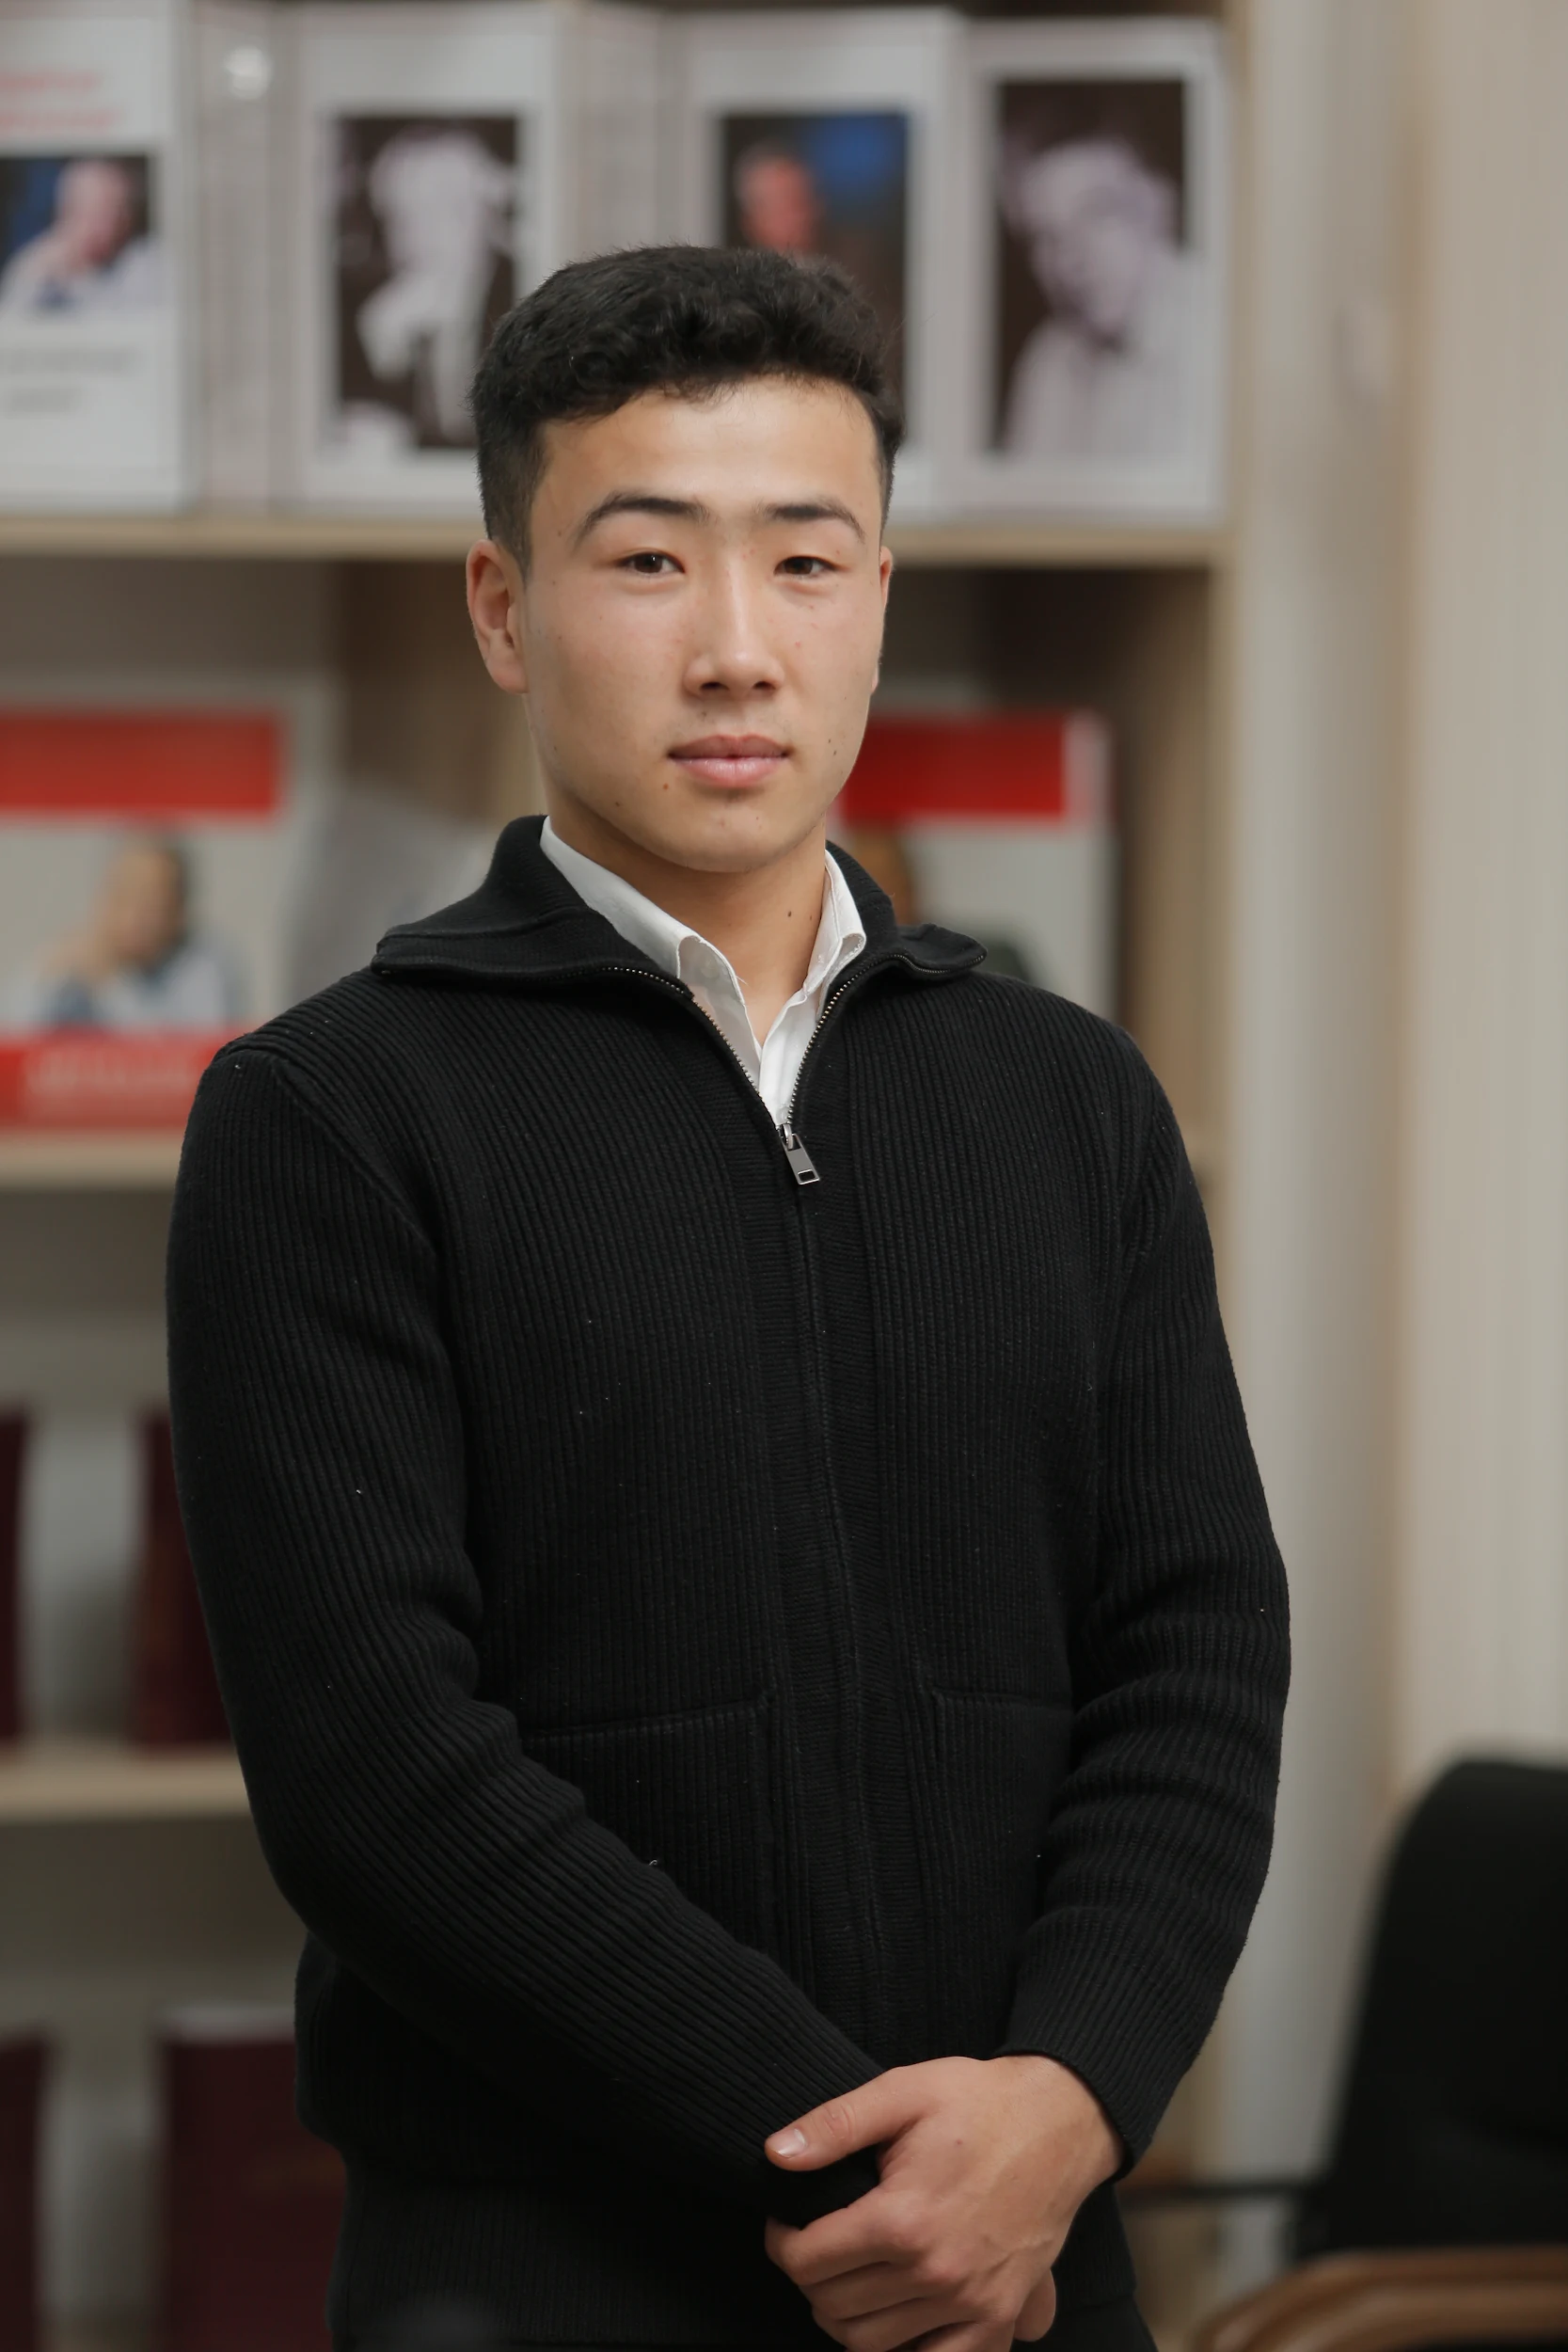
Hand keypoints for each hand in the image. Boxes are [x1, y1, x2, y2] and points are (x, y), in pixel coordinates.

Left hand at [763, 2055, 1119, 2351]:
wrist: (1060, 2121)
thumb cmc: (978, 2102)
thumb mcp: (903, 2092)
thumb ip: (834, 2124)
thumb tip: (775, 2155)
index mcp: (903, 2220)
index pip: (807, 2261)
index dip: (781, 2243)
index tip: (785, 2225)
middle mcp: (935, 2274)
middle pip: (832, 2307)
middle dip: (811, 2277)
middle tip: (817, 2245)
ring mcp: (971, 2305)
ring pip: (872, 2346)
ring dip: (846, 2317)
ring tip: (849, 2276)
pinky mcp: (999, 2319)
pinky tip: (897, 2316)